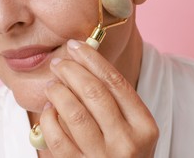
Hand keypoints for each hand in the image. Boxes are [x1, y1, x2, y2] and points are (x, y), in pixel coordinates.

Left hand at [39, 39, 158, 156]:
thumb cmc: (125, 156)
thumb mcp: (133, 130)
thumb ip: (116, 102)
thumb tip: (85, 63)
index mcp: (144, 126)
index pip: (115, 81)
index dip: (92, 59)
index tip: (76, 46)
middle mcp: (128, 142)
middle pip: (94, 92)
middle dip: (71, 71)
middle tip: (58, 63)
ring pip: (74, 112)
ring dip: (57, 91)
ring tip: (52, 85)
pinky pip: (57, 137)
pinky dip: (48, 119)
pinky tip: (49, 111)